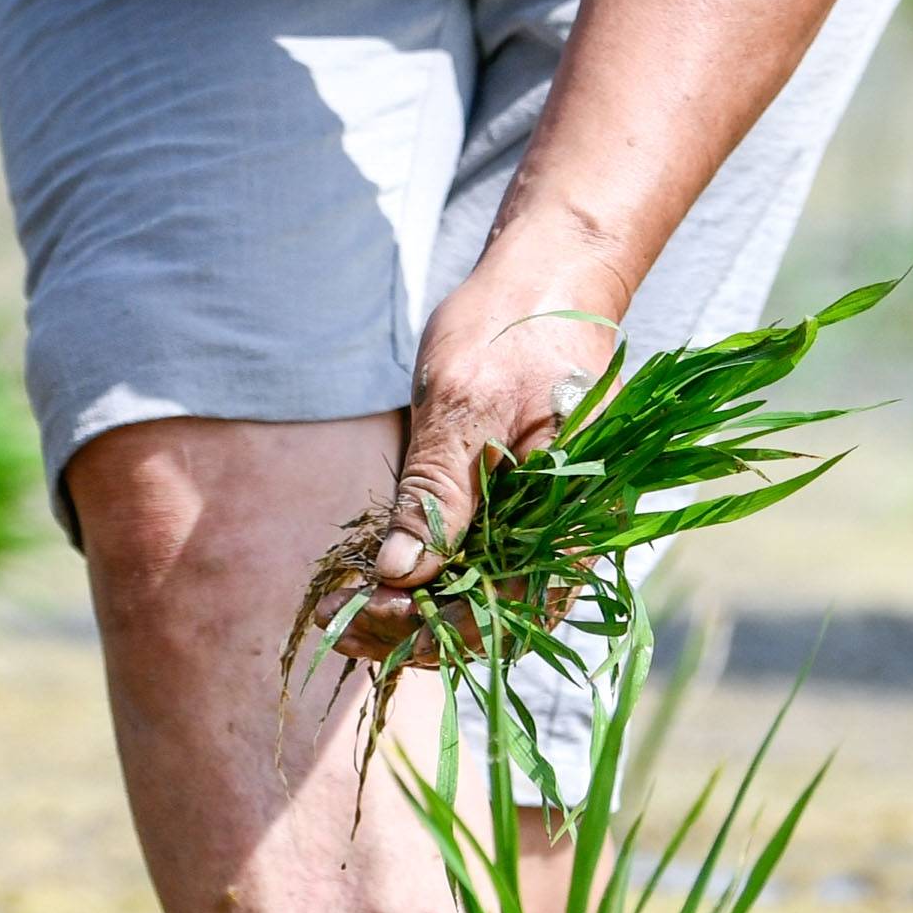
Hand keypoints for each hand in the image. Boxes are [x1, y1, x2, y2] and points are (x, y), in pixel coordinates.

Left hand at [353, 259, 624, 627]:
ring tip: (343, 614)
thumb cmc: (509, 328)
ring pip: (484, 600)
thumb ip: (438, 491)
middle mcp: (572, 534)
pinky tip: (376, 581)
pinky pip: (479, 566)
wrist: (545, 282)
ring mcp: (548, 525)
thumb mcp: (463, 403)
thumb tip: (402, 575)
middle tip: (334, 625)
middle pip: (495, 618)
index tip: (365, 613)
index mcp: (578, 513)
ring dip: (417, 614)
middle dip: (414, 631)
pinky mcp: (521, 511)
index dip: (434, 625)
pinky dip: (429, 580)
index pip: (507, 606)